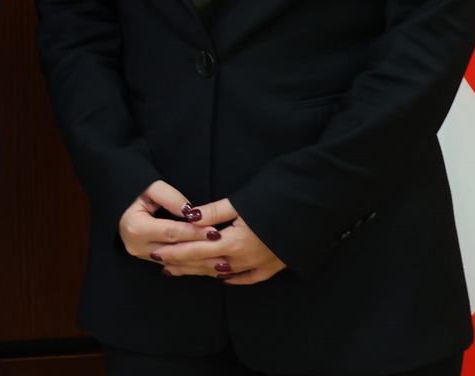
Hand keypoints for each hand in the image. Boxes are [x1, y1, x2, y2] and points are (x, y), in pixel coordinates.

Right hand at [117, 180, 217, 264]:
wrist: (116, 199)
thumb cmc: (132, 188)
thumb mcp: (149, 186)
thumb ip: (170, 197)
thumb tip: (191, 212)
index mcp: (136, 227)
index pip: (171, 232)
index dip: (194, 233)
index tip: (214, 232)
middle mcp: (137, 245)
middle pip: (175, 252)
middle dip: (200, 254)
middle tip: (224, 254)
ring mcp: (141, 254)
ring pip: (174, 262)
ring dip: (198, 265)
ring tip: (221, 265)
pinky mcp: (146, 257)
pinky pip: (170, 264)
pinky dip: (189, 265)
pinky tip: (206, 268)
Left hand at [152, 198, 287, 284]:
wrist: (316, 205)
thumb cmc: (278, 195)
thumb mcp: (242, 201)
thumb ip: (213, 211)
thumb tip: (188, 216)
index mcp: (235, 242)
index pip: (197, 250)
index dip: (176, 252)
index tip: (158, 254)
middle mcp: (246, 258)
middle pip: (207, 264)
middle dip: (183, 265)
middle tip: (163, 266)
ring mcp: (261, 264)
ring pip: (224, 272)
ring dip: (202, 272)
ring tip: (183, 272)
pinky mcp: (275, 265)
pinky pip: (249, 277)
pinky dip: (233, 279)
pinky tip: (222, 279)